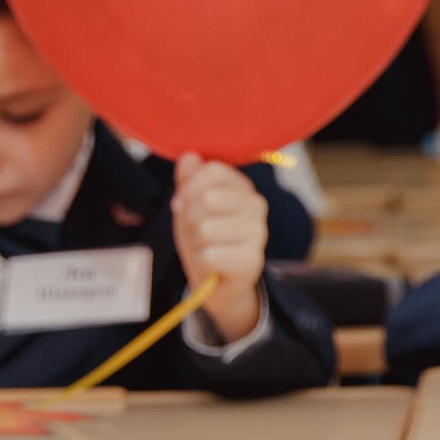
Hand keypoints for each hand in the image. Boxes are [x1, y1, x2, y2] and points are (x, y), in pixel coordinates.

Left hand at [171, 153, 268, 341]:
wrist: (217, 282)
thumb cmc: (205, 240)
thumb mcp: (190, 206)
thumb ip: (188, 180)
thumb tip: (189, 156)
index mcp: (243, 187)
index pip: (213, 170)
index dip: (188, 186)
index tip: (180, 204)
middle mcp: (256, 206)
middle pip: (209, 198)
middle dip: (190, 219)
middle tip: (195, 232)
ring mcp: (258, 233)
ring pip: (206, 229)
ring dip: (195, 243)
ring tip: (205, 249)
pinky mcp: (252, 261)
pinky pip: (210, 255)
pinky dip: (201, 262)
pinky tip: (211, 265)